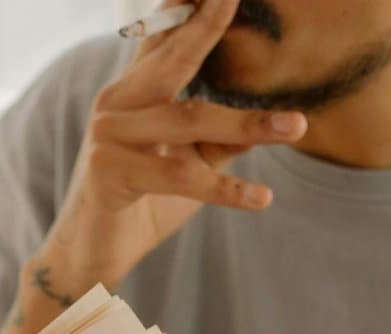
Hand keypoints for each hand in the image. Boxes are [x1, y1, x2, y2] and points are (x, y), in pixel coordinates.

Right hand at [36, 0, 307, 292]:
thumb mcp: (190, 163)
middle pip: (175, 60)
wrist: (94, 252)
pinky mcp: (109, 171)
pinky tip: (262, 197)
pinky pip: (180, 175)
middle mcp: (117, 101)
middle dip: (207, 26)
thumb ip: (221, 139)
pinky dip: (226, 188)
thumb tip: (274, 121)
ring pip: (189, 120)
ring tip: (297, 126)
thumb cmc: (143, 200)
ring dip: (248, 124)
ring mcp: (109, 133)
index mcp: (134, 91)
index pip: (165, 38)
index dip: (190, 11)